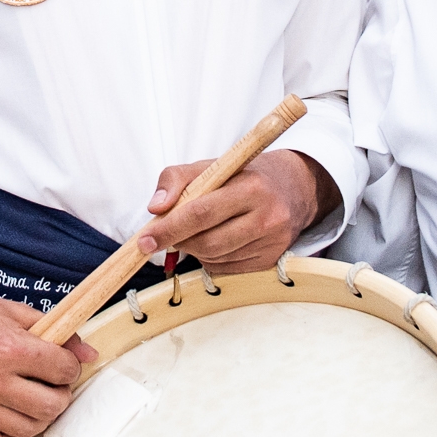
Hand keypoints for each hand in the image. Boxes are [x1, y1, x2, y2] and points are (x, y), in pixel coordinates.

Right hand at [0, 297, 95, 436]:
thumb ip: (54, 331)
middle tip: (51, 386)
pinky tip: (15, 423)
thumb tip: (89, 353)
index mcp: (8, 348)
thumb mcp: (12, 313)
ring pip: (30, 428)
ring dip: (39, 417)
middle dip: (60, 395)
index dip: (69, 367)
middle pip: (52, 405)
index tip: (62, 365)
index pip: (63, 369)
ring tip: (32, 400)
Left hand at [135, 149, 335, 275]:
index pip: (201, 213)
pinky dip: (210, 259)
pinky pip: (226, 269)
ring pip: (214, 258)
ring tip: (198, 230)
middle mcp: (267, 216)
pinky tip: (217, 241)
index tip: (145, 240)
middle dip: (179, 241)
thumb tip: (156, 209)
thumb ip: (175, 179)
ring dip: (194, 249)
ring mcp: (272, 243)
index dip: (169, 229)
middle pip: (207, 242)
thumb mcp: (209, 166)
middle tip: (166, 235)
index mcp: (250, 187)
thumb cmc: (241, 177)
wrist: (291, 190)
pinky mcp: (270, 261)